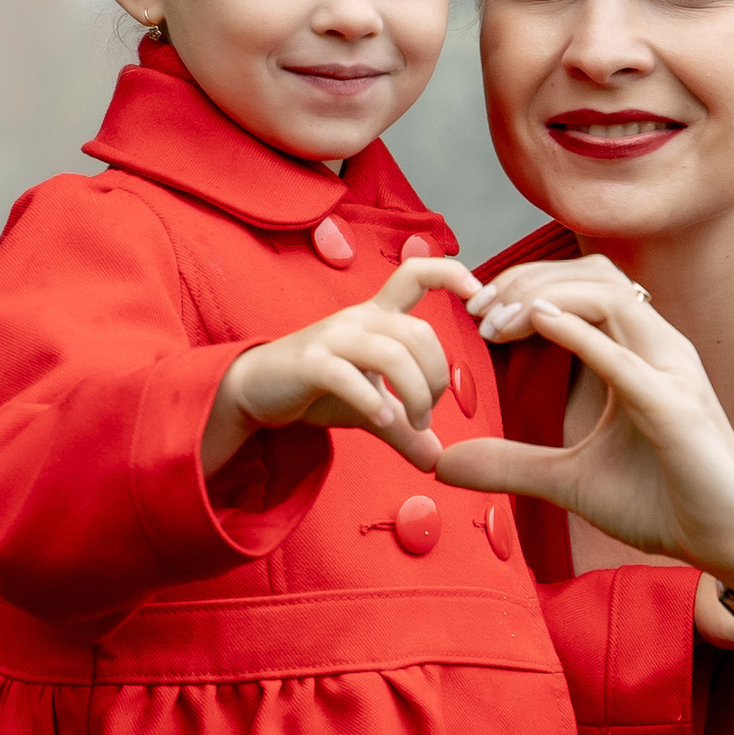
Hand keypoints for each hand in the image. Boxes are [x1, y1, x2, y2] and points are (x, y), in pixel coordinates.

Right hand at [204, 256, 483, 482]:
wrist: (254, 391)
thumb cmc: (317, 390)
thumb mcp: (371, 408)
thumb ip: (404, 429)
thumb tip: (436, 460)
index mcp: (377, 316)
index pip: (416, 275)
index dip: (450, 274)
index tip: (478, 293)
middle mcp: (358, 319)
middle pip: (418, 333)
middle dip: (436, 378)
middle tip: (426, 416)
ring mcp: (333, 338)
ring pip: (392, 354)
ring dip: (414, 394)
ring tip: (412, 424)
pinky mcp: (310, 364)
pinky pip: (349, 377)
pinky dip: (372, 402)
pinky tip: (381, 421)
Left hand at [438, 260, 733, 599]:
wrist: (732, 541)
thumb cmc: (666, 502)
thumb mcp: (571, 480)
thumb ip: (513, 464)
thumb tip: (445, 463)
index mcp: (639, 353)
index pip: (583, 286)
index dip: (527, 285)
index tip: (475, 313)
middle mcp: (659, 348)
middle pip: (593, 275)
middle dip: (528, 281)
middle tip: (475, 309)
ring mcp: (672, 372)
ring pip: (609, 296)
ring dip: (544, 298)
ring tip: (495, 321)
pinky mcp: (676, 409)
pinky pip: (625, 358)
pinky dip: (580, 333)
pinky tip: (538, 321)